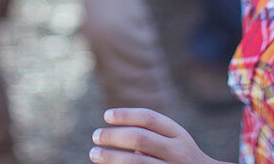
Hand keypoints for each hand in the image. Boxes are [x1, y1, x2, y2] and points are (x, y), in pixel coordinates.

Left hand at [89, 108, 229, 163]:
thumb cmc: (179, 158)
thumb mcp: (173, 141)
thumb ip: (150, 134)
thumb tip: (111, 133)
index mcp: (178, 135)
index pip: (149, 118)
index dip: (126, 115)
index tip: (106, 116)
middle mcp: (177, 152)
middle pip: (140, 138)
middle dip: (114, 136)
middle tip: (95, 136)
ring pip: (136, 162)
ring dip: (111, 157)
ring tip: (94, 153)